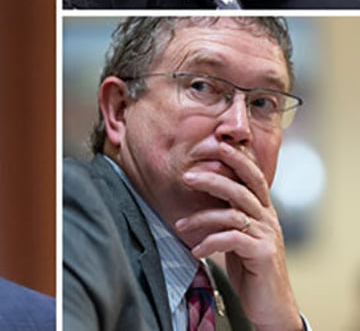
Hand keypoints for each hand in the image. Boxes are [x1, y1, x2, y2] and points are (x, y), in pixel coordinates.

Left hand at [174, 142, 302, 330]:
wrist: (270, 304)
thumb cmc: (249, 266)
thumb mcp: (237, 233)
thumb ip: (226, 212)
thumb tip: (199, 188)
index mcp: (262, 208)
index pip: (251, 175)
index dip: (236, 157)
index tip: (215, 144)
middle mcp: (268, 217)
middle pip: (240, 188)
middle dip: (212, 179)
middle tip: (186, 176)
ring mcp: (267, 235)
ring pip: (232, 213)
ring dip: (201, 218)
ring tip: (179, 226)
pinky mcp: (263, 254)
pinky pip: (231, 239)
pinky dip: (210, 242)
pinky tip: (196, 251)